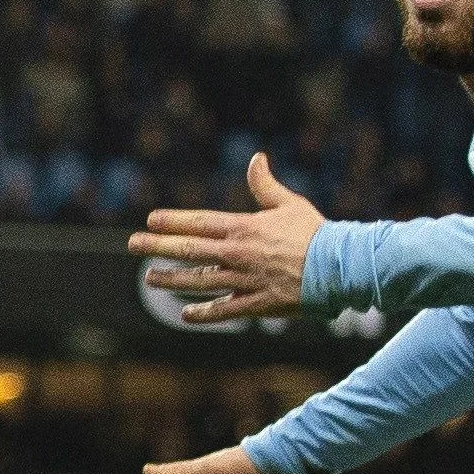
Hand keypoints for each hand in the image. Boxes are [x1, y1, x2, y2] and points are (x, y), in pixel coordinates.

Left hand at [129, 153, 325, 323]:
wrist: (341, 267)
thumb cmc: (316, 233)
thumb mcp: (289, 204)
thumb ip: (265, 185)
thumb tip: (256, 158)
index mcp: (244, 228)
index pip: (199, 223)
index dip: (173, 221)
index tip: (151, 220)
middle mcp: (238, 254)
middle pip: (190, 250)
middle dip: (158, 247)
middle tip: (133, 245)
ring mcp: (245, 280)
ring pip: (200, 280)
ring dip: (172, 280)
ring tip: (149, 278)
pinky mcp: (257, 303)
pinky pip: (225, 310)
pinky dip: (205, 313)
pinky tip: (185, 315)